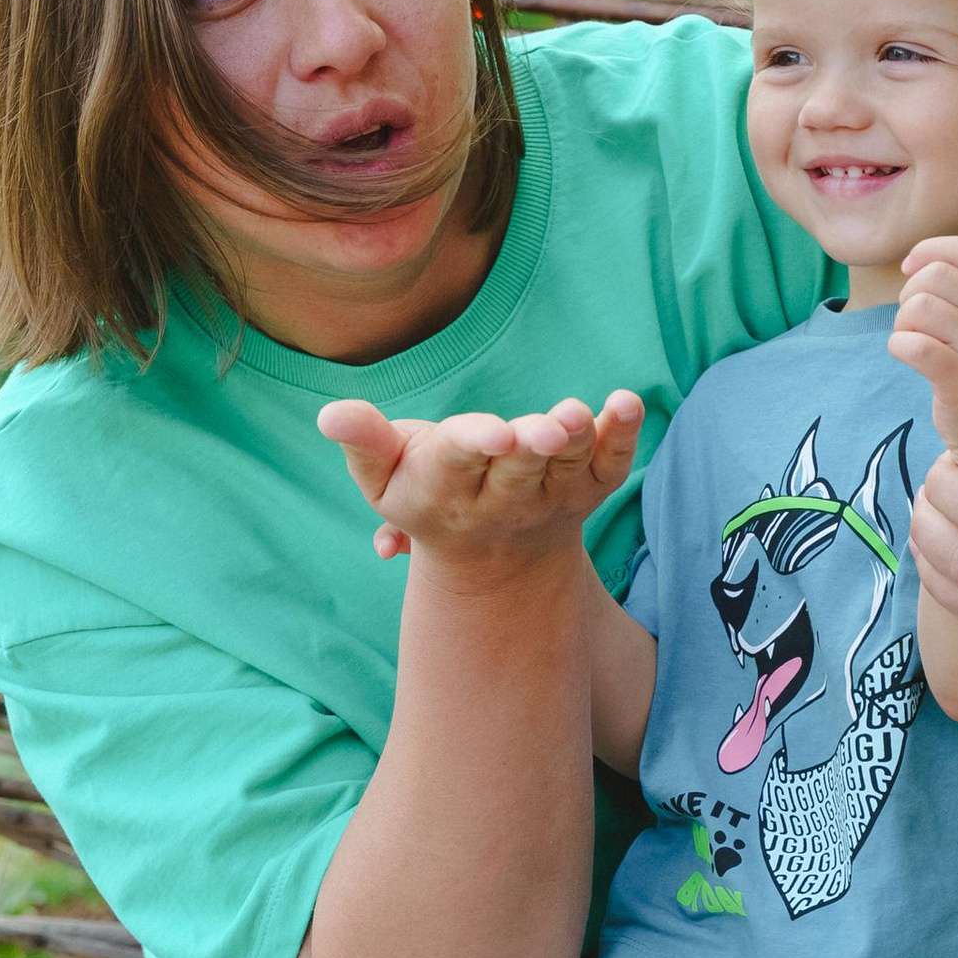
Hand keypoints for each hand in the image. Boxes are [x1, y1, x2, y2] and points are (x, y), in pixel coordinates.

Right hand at [319, 388, 644, 570]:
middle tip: (548, 425)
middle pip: (520, 471)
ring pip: (569, 468)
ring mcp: (553, 496)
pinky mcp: (592, 486)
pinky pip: (613, 464)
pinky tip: (627, 402)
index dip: (476, 444)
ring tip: (579, 413)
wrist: (493, 556)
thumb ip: (363, 442)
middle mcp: (504, 500)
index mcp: (449, 491)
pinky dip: (625, 436)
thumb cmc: (428, 494)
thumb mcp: (385, 477)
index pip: (460, 462)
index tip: (495, 432)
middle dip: (533, 446)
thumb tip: (330, 413)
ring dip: (579, 440)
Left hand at [887, 236, 957, 476]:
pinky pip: (911, 344)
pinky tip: (908, 358)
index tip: (908, 268)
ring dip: (902, 324)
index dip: (929, 251)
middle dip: (909, 296)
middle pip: (933, 276)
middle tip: (914, 325)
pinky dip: (899, 347)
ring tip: (914, 345)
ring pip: (918, 307)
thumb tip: (912, 261)